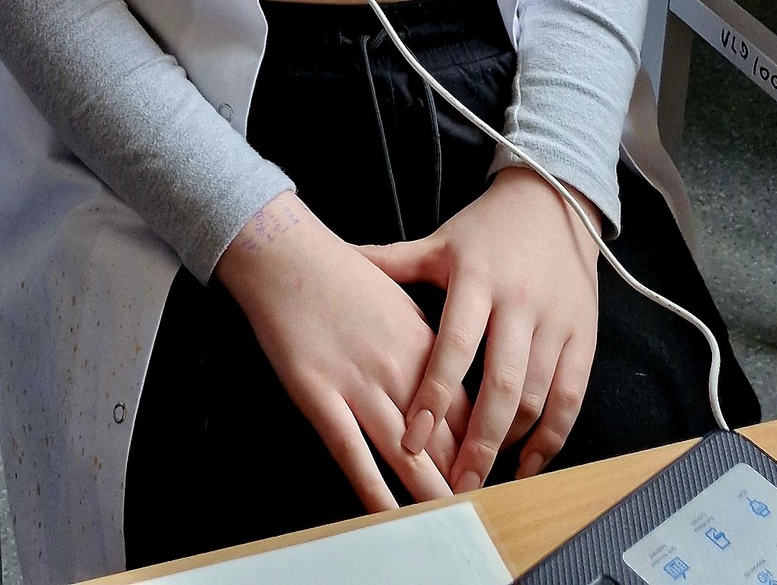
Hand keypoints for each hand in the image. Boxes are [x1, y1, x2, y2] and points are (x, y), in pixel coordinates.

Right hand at [215, 193, 469, 512]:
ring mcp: (357, 383)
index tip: (491, 476)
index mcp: (423, 343)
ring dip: (430, 494)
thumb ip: (426, 343)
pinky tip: (389, 515)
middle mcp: (398, 368)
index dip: (482, 449)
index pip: (468, 410)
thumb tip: (447, 381)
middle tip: (481, 513)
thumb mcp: (399, 298)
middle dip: (464, 481)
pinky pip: (351, 453)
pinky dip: (373, 490)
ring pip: (406, 455)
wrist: (285, 252)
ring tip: (449, 524)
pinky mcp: (318, 394)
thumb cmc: (339, 271)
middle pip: (445, 440)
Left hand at [361, 168, 600, 491]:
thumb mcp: (439, 242)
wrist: (553, 203)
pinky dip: (551, 438)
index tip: (411, 438)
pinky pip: (570, 398)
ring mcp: (555, 323)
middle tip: (454, 485)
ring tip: (483, 480)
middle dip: (478, 441)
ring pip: (537, 397)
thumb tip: (341, 257)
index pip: (454, 346)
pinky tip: (527, 464)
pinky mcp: (585, 338)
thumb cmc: (485, 229)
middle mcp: (519, 304)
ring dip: (510, 444)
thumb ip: (392, 261)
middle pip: (501, 385)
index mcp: (476, 279)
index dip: (434, 395)